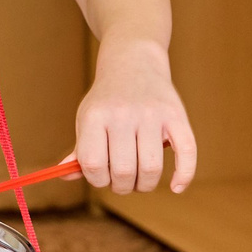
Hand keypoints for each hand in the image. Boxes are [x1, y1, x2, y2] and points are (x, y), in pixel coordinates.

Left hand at [72, 38, 195, 192]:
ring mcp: (152, 114)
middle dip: (122, 186)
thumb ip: (81, 149)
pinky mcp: (177, 115)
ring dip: (146, 185)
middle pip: (124, 170)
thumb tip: (65, 175)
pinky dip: (183, 176)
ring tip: (141, 182)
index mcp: (96, 116)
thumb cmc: (107, 100)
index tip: (102, 179)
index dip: (96, 180)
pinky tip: (176, 187)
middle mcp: (123, 114)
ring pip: (151, 167)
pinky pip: (186, 152)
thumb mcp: (87, 118)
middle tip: (123, 183)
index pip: (92, 163)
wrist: (133, 63)